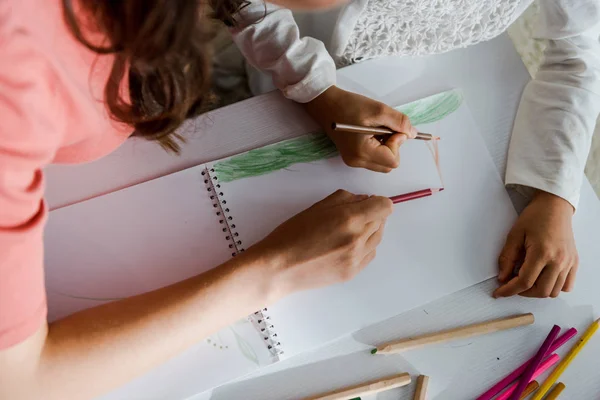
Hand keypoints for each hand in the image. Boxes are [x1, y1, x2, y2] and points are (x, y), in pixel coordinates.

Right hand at [249, 190, 392, 298]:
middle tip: (352, 215)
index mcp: (349, 219)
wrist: (279, 268)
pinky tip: (347, 245)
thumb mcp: (316, 208)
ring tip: (348, 231)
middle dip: (371, 215)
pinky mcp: (352, 272)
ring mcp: (356, 258)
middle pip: (381, 222)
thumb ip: (343, 199)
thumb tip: (363, 199)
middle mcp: (357, 239)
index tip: (368, 203)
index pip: (384, 207)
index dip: (377, 202)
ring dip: (369, 231)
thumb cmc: (291, 234)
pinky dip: (364, 247)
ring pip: (377, 239)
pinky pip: (369, 255)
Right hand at [305, 86, 416, 172]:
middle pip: (389, 165)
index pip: (393, 160)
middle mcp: (357, 161)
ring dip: (386, 147)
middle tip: (385, 128)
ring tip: (376, 129)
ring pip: (382, 162)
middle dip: (393, 147)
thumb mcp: (378, 110)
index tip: (391, 127)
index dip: (397, 144)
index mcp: (362, 152)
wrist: (327, 104)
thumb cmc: (348, 106)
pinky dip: (379, 147)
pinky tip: (371, 133)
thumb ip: (399, 122)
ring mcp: (353, 161)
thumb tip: (412, 134)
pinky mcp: (352, 157)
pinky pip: (374, 158)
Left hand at [494, 191, 577, 297]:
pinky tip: (543, 278)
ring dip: (538, 291)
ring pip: (554, 291)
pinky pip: (567, 285)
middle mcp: (559, 260)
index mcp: (542, 253)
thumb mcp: (514, 235)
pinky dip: (554, 287)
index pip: (525, 282)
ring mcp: (568, 262)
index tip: (499, 292)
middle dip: (523, 292)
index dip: (509, 290)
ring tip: (526, 281)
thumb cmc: (534, 217)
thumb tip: (502, 278)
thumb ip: (507, 258)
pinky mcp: (574, 262)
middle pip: (541, 291)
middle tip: (511, 285)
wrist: (554, 206)